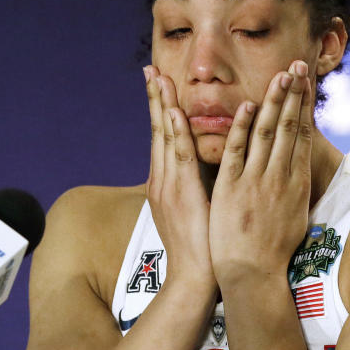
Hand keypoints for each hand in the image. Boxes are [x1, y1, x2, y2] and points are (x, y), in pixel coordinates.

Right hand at [143, 65, 217, 293]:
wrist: (193, 278)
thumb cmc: (199, 246)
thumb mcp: (190, 210)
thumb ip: (190, 186)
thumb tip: (197, 169)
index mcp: (164, 182)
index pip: (161, 137)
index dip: (158, 109)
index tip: (157, 84)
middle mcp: (162, 179)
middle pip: (157, 131)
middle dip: (153, 99)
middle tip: (150, 71)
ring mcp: (169, 185)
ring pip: (164, 138)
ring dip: (162, 106)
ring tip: (160, 79)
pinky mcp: (181, 193)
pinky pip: (179, 156)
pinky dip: (176, 133)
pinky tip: (174, 112)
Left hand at [209, 60, 313, 286]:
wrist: (253, 273)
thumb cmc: (274, 249)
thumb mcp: (295, 213)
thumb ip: (295, 186)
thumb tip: (299, 166)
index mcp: (296, 182)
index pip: (301, 134)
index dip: (304, 105)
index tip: (306, 81)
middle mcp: (279, 177)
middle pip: (288, 127)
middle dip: (294, 94)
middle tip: (298, 65)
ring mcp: (255, 181)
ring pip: (266, 133)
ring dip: (273, 102)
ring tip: (281, 75)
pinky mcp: (231, 188)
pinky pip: (236, 152)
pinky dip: (242, 128)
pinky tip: (247, 105)